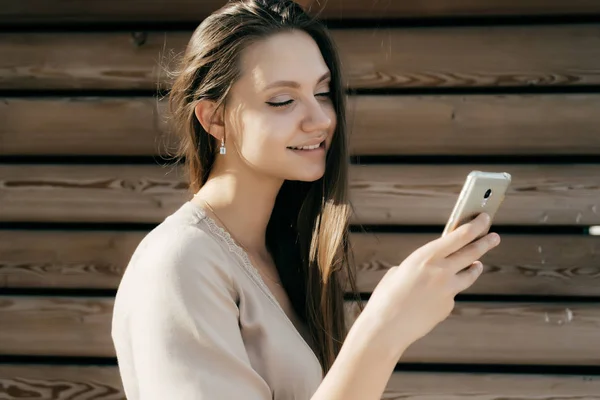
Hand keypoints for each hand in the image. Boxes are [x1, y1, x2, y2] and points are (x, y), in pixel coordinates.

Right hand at [359, 212, 499, 354]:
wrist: (386, 327)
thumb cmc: (386, 297)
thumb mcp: (400, 271)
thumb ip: (420, 266)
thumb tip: (431, 269)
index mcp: (425, 256)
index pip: (459, 236)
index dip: (475, 226)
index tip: (484, 218)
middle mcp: (441, 271)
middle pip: (472, 252)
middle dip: (485, 242)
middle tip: (494, 237)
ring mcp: (448, 290)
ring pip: (469, 274)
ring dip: (475, 267)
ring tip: (478, 264)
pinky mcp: (448, 306)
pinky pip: (451, 294)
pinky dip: (446, 292)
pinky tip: (431, 298)